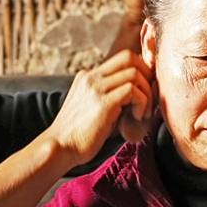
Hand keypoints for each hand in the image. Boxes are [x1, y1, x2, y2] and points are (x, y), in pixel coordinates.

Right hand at [46, 51, 152, 166]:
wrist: (58, 148)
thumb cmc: (78, 136)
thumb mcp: (92, 108)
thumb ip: (109, 98)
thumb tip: (136, 97)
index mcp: (87, 77)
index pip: (121, 59)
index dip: (140, 71)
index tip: (144, 91)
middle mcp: (91, 77)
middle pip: (129, 57)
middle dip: (146, 75)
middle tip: (148, 98)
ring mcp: (95, 88)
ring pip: (134, 73)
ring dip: (146, 92)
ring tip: (142, 113)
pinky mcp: (102, 102)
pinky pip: (132, 90)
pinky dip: (142, 103)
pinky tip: (137, 117)